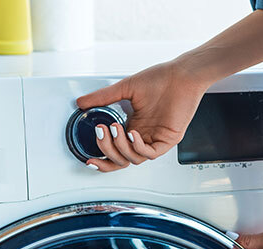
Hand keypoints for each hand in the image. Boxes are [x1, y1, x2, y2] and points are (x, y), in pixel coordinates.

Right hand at [75, 60, 208, 171]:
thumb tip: (82, 102)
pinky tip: (132, 134)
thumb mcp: (125, 89)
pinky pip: (150, 153)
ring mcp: (155, 140)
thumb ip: (103, 97)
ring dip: (121, 146)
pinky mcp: (168, 140)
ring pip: (134, 158)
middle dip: (107, 150)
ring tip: (116, 129)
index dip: (102, 159)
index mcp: (132, 127)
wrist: (181, 75)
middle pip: (121, 160)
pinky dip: (138, 147)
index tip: (89, 158)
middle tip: (102, 132)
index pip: (115, 152)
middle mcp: (143, 136)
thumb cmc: (160, 80)